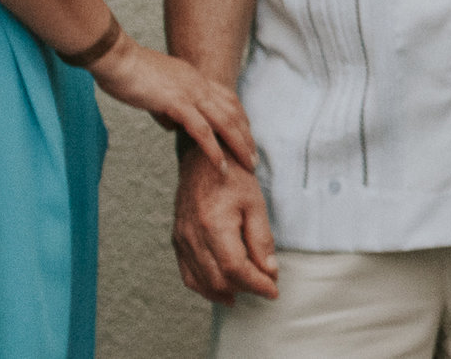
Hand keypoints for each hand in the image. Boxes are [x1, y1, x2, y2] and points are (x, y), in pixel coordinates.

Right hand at [88, 36, 255, 170]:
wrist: (115, 58)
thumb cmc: (127, 73)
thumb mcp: (154, 91)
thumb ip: (167, 107)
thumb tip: (173, 125)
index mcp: (194, 78)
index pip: (227, 98)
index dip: (240, 117)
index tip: (247, 135)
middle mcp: (199, 83)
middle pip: (233, 111)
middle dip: (246, 135)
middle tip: (255, 156)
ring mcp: (190, 93)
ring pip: (225, 122)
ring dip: (239, 145)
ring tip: (249, 164)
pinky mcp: (176, 103)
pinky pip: (201, 130)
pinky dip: (214, 149)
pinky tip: (221, 165)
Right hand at [173, 139, 277, 304]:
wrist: (203, 159)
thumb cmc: (233, 176)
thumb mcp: (255, 203)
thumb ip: (262, 239)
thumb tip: (269, 271)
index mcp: (214, 225)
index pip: (236, 269)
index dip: (256, 284)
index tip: (274, 290)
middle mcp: (193, 236)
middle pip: (218, 280)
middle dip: (245, 288)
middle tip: (266, 287)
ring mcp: (181, 240)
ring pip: (201, 281)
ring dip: (225, 292)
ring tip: (247, 291)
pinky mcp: (177, 240)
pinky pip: (188, 274)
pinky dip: (205, 286)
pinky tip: (222, 289)